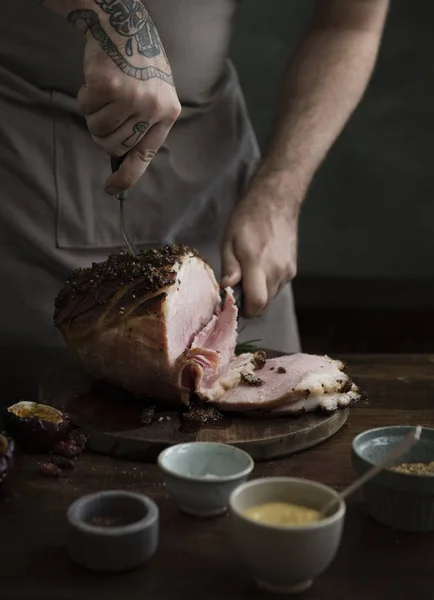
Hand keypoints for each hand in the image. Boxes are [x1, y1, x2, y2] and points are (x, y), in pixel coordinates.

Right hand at [69, 6, 180, 193]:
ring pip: (99, 129)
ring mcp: (132, 98)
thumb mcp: (155, 94)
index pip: (146, 155)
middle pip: (115, 146)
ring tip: (103, 95)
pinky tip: (96, 81)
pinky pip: (86, 108)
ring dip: (94, 115)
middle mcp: (153, 108)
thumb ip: (144, 124)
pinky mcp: (110, 87)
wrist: (127, 25)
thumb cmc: (139, 63)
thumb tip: (121, 158)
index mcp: (168, 113)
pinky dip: (85, 97)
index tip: (112, 189)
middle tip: (105, 114)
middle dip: (103, 135)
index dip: (127, 177)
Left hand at [221, 169, 300, 317]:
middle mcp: (277, 271)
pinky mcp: (293, 268)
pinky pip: (278, 285)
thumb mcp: (229, 240)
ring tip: (250, 272)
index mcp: (258, 264)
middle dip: (250, 302)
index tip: (233, 304)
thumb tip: (227, 288)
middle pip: (264, 304)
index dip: (245, 310)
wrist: (276, 201)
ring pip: (272, 296)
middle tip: (238, 287)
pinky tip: (261, 266)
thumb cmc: (248, 218)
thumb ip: (229, 267)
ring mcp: (288, 271)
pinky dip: (268, 283)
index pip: (257, 303)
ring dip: (259, 292)